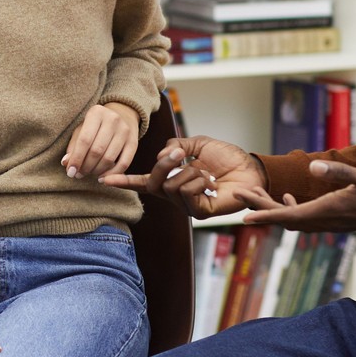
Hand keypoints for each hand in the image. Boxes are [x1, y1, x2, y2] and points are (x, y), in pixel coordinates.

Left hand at [62, 102, 140, 178]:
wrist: (121, 116)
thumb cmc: (95, 127)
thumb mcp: (82, 130)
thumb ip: (73, 146)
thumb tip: (66, 163)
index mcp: (96, 113)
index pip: (84, 140)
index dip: (76, 159)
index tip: (70, 172)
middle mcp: (112, 119)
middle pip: (97, 150)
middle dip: (86, 167)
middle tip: (79, 174)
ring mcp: (125, 130)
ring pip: (109, 158)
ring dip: (96, 171)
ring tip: (89, 174)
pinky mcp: (134, 142)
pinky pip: (124, 163)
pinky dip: (112, 174)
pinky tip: (102, 178)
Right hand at [102, 133, 265, 218]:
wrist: (251, 169)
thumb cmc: (227, 158)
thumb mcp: (197, 144)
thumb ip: (176, 147)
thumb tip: (160, 156)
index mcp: (172, 179)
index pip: (143, 182)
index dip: (124, 181)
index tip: (104, 180)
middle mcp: (176, 195)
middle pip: (154, 182)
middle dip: (164, 165)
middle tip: (178, 155)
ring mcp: (186, 205)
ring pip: (172, 185)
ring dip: (191, 172)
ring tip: (208, 174)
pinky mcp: (199, 212)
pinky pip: (187, 192)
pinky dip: (199, 181)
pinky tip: (212, 182)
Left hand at [241, 160, 355, 233]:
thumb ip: (340, 172)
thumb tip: (312, 168)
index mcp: (329, 210)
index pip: (290, 216)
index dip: (266, 215)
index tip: (244, 216)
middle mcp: (327, 219)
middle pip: (286, 218)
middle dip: (261, 207)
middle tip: (239, 195)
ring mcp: (332, 220)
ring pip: (294, 218)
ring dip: (273, 208)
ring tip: (255, 194)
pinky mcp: (337, 217)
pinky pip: (306, 217)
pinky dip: (291, 209)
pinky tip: (287, 198)